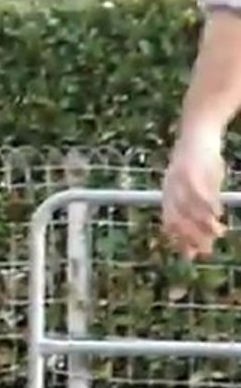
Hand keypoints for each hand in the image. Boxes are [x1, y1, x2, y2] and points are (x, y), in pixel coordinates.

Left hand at [161, 127, 226, 259]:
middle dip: (191, 237)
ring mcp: (179, 181)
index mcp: (168, 194)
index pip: (170, 222)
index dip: (179, 240)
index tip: (191, 255)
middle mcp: (170, 189)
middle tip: (207, 250)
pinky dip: (208, 206)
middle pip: (178, 220)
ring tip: (218, 232)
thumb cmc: (199, 161)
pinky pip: (198, 192)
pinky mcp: (191, 170)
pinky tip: (218, 213)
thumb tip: (212, 224)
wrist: (197, 132)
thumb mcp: (198, 184)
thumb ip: (199, 204)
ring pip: (189, 209)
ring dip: (203, 224)